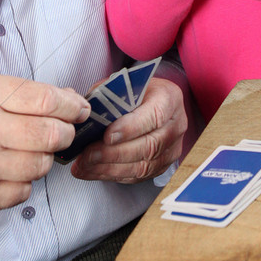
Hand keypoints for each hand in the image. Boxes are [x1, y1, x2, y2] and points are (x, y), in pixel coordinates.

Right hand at [0, 73, 90, 216]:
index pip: (47, 98)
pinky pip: (23, 192)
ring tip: (19, 154)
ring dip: (41, 161)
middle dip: (64, 135)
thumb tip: (69, 100)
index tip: (80, 110)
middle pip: (52, 134)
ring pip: (42, 165)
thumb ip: (18, 95)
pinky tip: (0, 174)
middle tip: (58, 135)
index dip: (72, 106)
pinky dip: (20, 185)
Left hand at [69, 76, 188, 182]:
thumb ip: (107, 96)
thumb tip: (85, 115)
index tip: (107, 135)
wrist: (150, 102)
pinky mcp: (162, 166)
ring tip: (85, 166)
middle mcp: (175, 125)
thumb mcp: (122, 84)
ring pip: (143, 166)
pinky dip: (112, 175)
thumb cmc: (135, 92)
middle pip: (149, 146)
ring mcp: (171, 149)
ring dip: (109, 168)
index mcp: (169, 98)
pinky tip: (94, 171)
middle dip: (114, 153)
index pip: (154, 116)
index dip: (131, 128)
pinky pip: (138, 176)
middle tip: (88, 154)